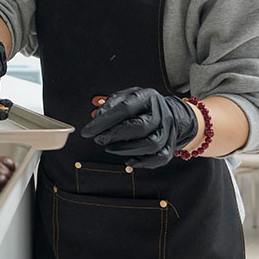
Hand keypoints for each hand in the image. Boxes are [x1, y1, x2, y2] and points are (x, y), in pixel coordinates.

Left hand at [80, 87, 198, 168]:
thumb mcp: (125, 97)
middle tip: (99, 140)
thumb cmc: (142, 106)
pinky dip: (143, 162)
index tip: (87, 132)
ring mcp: (168, 130)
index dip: (104, 122)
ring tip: (111, 148)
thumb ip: (110, 106)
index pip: (124, 109)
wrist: (169, 112)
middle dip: (115, 136)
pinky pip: (160, 158)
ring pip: (151, 144)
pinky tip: (128, 160)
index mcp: (146, 97)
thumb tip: (97, 120)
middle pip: (140, 127)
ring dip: (127, 150)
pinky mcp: (171, 145)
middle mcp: (160, 113)